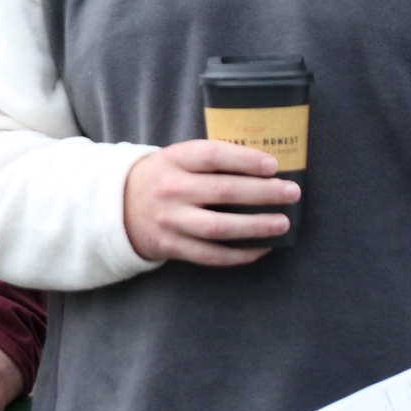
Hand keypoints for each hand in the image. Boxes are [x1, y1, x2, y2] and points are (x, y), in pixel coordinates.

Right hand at [122, 140, 297, 265]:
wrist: (118, 207)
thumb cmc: (163, 178)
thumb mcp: (176, 158)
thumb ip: (212, 161)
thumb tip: (266, 168)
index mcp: (172, 160)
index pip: (212, 155)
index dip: (245, 159)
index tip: (274, 165)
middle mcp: (170, 190)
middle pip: (222, 191)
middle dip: (263, 193)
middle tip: (292, 192)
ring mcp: (170, 220)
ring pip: (219, 227)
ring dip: (256, 226)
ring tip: (283, 223)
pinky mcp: (172, 246)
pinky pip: (211, 255)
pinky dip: (240, 254)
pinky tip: (262, 247)